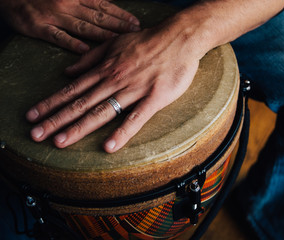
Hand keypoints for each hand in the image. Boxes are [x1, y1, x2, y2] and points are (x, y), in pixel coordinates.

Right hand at [0, 0, 139, 52]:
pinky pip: (58, 36)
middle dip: (118, 25)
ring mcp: (55, 16)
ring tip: (117, 42)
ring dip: (102, 35)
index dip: (121, 15)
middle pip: (98, 17)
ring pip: (83, 27)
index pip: (105, 6)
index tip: (136, 23)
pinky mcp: (40, 27)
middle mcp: (69, 4)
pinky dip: (72, 43)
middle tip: (134, 35)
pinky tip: (85, 50)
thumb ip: (88, 0)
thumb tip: (109, 6)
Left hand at [25, 25, 203, 152]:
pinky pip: (136, 118)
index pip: (72, 89)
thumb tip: (68, 71)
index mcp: (105, 69)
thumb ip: (90, 58)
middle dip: (56, 119)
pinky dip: (122, 132)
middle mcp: (114, 81)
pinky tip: (109, 146)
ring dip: (79, 127)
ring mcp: (133, 90)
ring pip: (102, 111)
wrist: (179, 38)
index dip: (51, 102)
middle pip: (80, 103)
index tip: (33, 115)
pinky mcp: (154, 98)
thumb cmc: (147, 41)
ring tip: (59, 142)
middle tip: (35, 135)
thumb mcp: (114, 43)